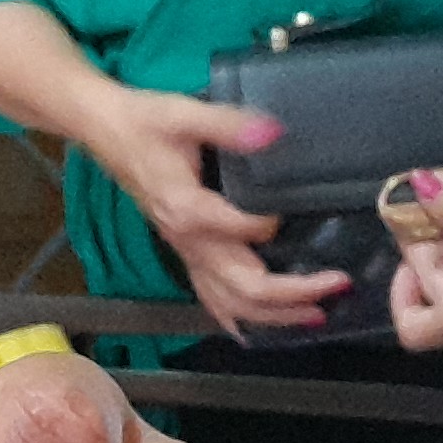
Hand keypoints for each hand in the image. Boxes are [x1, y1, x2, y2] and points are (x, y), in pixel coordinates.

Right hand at [72, 82, 351, 337]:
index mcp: (189, 210)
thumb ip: (229, 125)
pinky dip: (241, 319)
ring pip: (231, 304)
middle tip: (336, 287)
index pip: (243, 234)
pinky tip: (264, 328)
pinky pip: (213, 298)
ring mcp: (186, 252)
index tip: (306, 213)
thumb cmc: (146, 121)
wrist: (107, 130)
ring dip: (274, 316)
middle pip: (243, 288)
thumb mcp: (185, 113)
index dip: (276, 229)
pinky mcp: (186, 252)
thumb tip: (274, 134)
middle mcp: (188, 241)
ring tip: (317, 316)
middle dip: (292, 295)